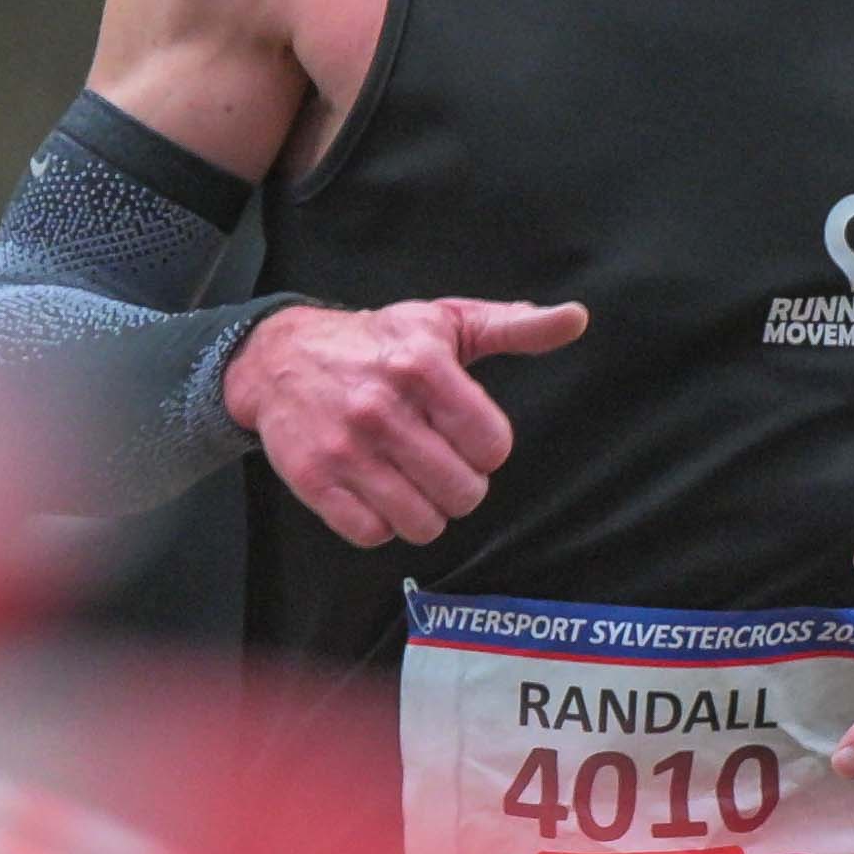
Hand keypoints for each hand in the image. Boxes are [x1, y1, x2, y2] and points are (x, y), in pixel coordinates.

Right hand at [227, 297, 588, 549]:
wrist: (279, 358)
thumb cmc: (378, 342)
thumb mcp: (446, 323)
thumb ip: (514, 326)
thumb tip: (574, 318)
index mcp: (422, 365)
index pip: (492, 447)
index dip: (486, 448)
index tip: (465, 434)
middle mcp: (381, 407)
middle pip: (463, 493)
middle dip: (459, 484)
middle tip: (437, 460)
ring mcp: (344, 448)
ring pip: (421, 524)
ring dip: (424, 510)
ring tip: (410, 478)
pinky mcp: (313, 480)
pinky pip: (372, 534)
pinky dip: (380, 522)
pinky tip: (375, 489)